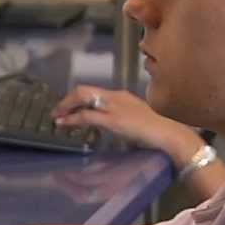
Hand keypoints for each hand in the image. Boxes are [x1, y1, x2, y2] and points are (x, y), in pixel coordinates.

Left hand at [51, 86, 203, 162]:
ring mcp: (114, 107)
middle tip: (56, 111)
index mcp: (122, 96)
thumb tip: (108, 126)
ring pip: (82, 98)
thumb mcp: (135, 121)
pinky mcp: (113, 119)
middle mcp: (116, 97)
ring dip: (66, 107)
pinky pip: (87, 116)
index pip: (94, 91)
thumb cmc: (156, 132)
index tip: (68, 107)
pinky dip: (72, 119)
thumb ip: (121, 120)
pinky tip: (64, 124)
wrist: (168, 134)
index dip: (77, 98)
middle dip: (67, 99)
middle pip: (84, 90)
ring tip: (56, 116)